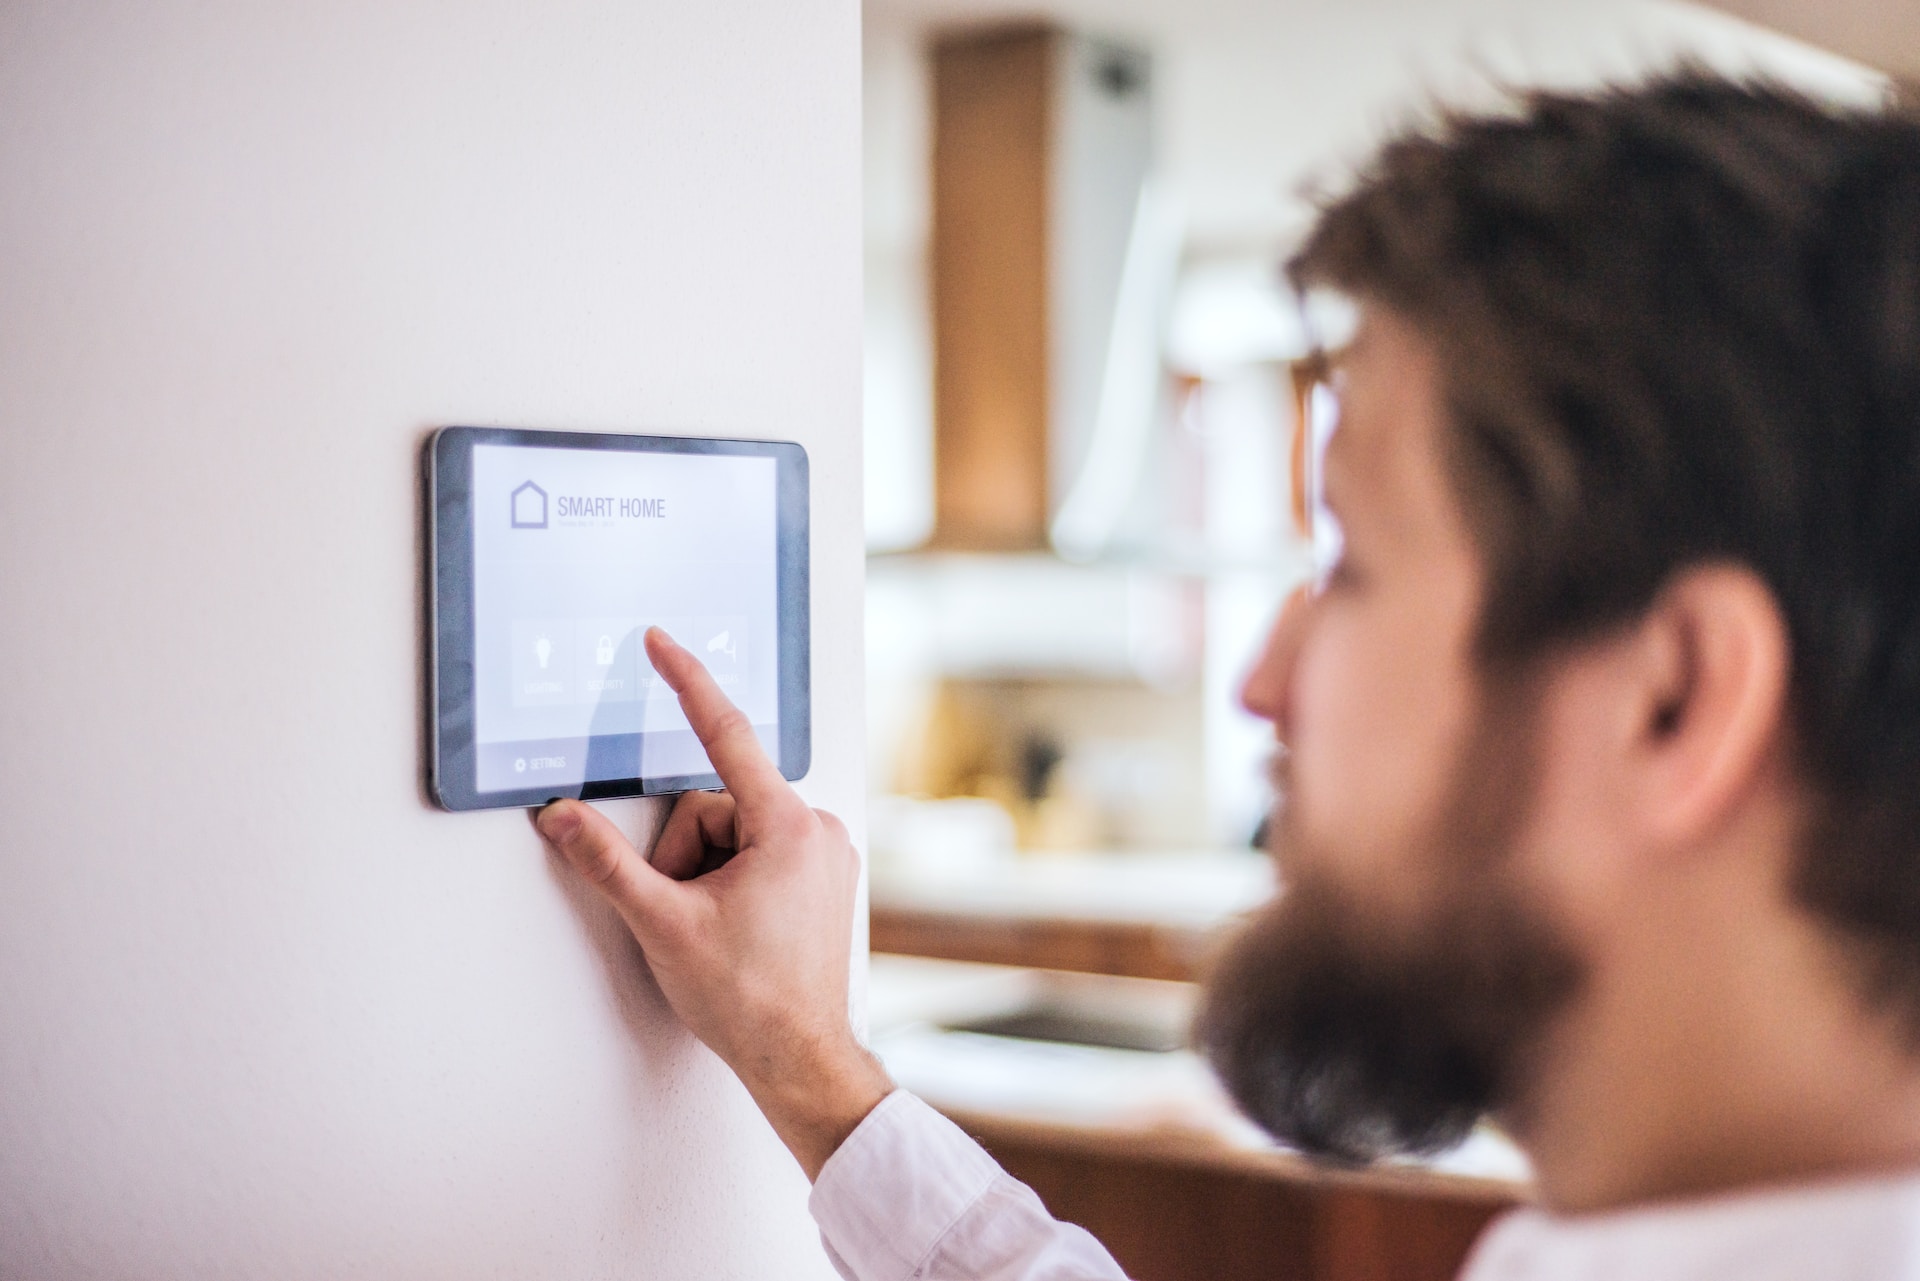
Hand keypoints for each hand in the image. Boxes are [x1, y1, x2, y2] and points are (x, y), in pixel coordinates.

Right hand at [535, 627, 891, 1178]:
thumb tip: (561, 817)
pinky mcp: (822, 878)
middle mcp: (816, 830)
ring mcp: (825, 855)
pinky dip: (731, 881)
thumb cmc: (750, 1000)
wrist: (800, 1057)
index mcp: (787, 827)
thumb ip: (606, 863)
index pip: (725, 735)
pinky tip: (737, 930)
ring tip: (716, 930)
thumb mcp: (663, 923)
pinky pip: (757, 853)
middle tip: (689, 913)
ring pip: (733, 833)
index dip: (685, 683)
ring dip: (705, 873)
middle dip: (684, 854)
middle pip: (715, 806)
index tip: (662, 642)